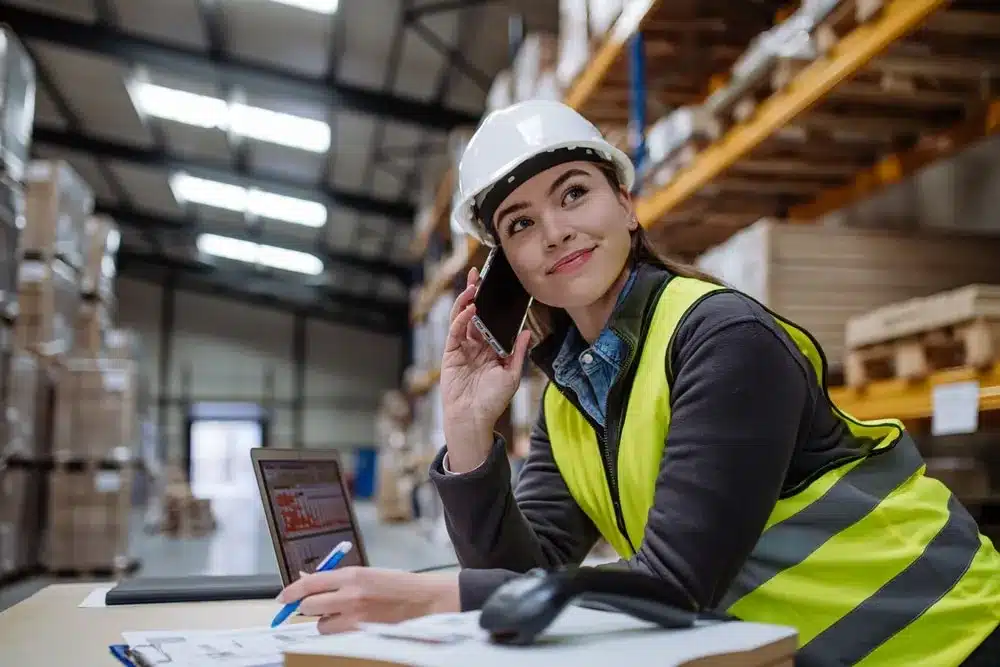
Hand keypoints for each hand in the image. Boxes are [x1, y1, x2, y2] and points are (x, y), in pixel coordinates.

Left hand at [278, 567, 459, 633]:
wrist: (425, 601)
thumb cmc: (399, 585)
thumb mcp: (367, 574)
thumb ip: (339, 579)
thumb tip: (309, 582)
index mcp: (352, 574)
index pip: (310, 582)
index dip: (291, 591)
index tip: (283, 597)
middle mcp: (350, 594)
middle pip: (309, 605)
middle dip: (306, 607)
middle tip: (312, 607)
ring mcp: (355, 616)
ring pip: (321, 625)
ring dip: (324, 622)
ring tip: (340, 616)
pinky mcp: (362, 632)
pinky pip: (336, 635)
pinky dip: (337, 632)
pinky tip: (350, 624)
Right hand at [441, 266, 530, 471]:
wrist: (473, 418)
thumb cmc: (492, 401)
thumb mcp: (512, 375)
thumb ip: (518, 353)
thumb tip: (527, 332)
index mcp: (491, 349)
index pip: (492, 320)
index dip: (493, 304)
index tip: (498, 288)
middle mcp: (476, 345)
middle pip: (475, 314)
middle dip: (476, 294)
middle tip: (478, 275)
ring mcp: (462, 347)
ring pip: (462, 318)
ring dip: (467, 301)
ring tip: (473, 286)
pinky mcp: (451, 352)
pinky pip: (455, 330)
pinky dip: (461, 318)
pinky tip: (470, 309)